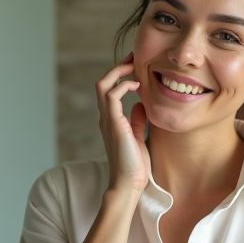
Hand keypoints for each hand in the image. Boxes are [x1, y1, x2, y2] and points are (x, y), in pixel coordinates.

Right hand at [95, 53, 149, 196]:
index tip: (135, 67)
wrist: (129, 184)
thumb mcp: (138, 137)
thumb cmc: (134, 165)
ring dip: (118, 72)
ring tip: (133, 66)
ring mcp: (108, 120)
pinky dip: (122, 85)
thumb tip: (141, 104)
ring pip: (103, 85)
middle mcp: (106, 118)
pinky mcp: (113, 123)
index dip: (120, 76)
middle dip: (117, 68)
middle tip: (133, 58)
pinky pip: (112, 95)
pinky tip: (137, 85)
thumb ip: (137, 121)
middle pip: (102, 83)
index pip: (109, 91)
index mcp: (111, 121)